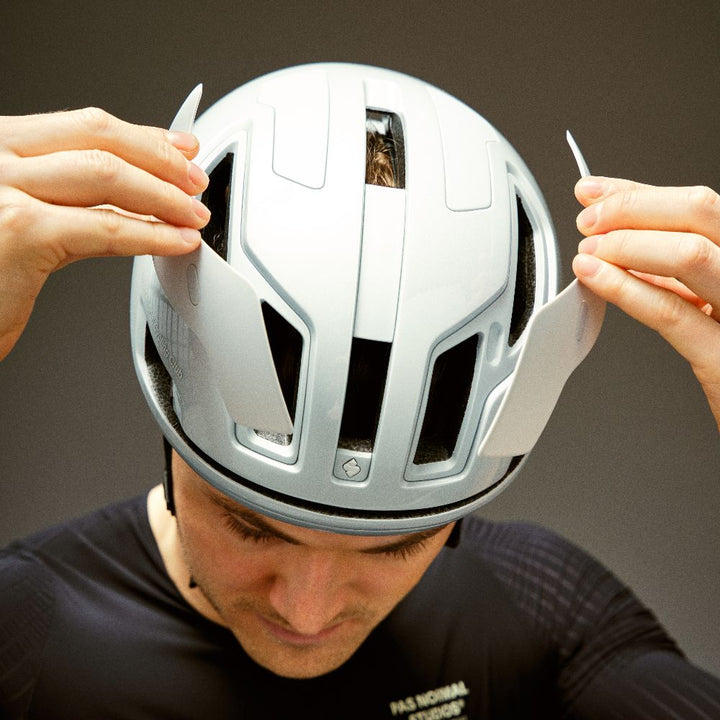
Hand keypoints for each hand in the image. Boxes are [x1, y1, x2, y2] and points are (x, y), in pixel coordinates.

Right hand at [0, 107, 208, 359]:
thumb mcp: (16, 217)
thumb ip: (62, 197)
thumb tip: (127, 192)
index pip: (80, 126)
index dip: (140, 136)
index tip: (177, 148)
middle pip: (98, 138)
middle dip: (160, 159)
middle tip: (195, 181)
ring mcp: (2, 188)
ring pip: (106, 175)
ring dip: (164, 196)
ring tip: (193, 215)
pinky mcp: (18, 232)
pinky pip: (105, 230)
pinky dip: (151, 235)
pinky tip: (176, 243)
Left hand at [572, 177, 719, 430]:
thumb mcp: (709, 302)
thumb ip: (673, 271)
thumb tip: (622, 240)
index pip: (698, 204)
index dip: (639, 193)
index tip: (595, 192)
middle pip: (699, 211)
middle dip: (632, 208)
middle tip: (588, 221)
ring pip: (689, 254)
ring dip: (626, 245)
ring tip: (589, 251)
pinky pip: (671, 314)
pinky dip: (625, 289)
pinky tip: (595, 278)